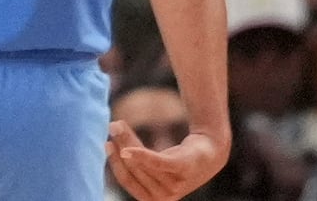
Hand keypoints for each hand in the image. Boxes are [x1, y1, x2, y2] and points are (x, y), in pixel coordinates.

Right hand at [106, 121, 227, 200]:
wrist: (210, 151)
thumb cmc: (176, 160)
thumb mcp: (153, 166)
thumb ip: (135, 163)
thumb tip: (106, 146)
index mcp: (154, 199)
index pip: (127, 181)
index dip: (114, 164)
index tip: (106, 144)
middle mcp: (165, 196)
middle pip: (133, 168)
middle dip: (120, 146)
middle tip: (112, 127)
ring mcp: (175, 184)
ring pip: (142, 161)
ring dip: (127, 139)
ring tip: (119, 124)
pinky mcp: (183, 169)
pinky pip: (157, 162)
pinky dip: (141, 156)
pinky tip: (128, 149)